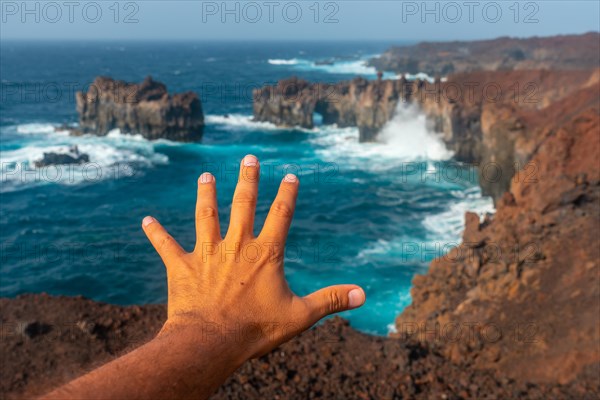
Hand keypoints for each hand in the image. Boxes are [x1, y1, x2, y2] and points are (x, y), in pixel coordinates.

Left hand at [142, 154, 365, 359]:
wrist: (210, 343)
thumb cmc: (256, 329)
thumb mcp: (300, 316)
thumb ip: (332, 300)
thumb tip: (364, 295)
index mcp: (265, 253)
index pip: (280, 215)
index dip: (287, 193)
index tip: (291, 175)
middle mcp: (236, 245)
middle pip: (243, 204)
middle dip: (248, 179)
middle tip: (249, 157)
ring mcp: (206, 254)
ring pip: (206, 216)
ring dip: (206, 194)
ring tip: (205, 175)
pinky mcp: (182, 267)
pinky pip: (166, 246)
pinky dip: (156, 233)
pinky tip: (145, 220)